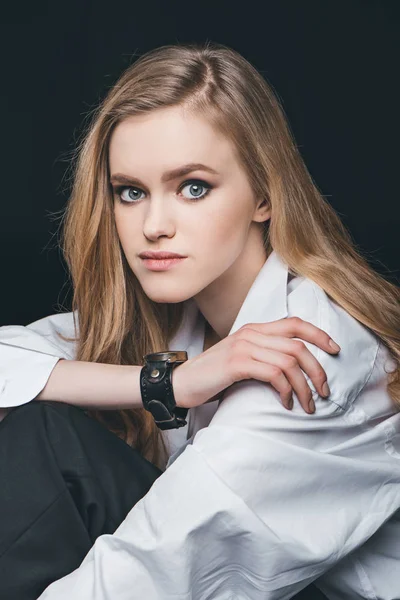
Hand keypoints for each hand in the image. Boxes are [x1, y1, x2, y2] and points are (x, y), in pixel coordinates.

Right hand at [172, 317, 340, 414]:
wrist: (180, 383)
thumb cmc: (212, 376)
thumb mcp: (240, 359)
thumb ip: (262, 355)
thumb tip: (294, 369)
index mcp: (253, 329)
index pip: (294, 323)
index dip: (319, 334)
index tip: (335, 350)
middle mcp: (250, 334)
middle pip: (298, 345)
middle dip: (317, 369)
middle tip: (323, 391)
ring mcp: (243, 347)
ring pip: (289, 361)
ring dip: (305, 386)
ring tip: (307, 404)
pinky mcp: (237, 363)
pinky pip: (274, 373)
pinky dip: (286, 390)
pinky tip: (286, 403)